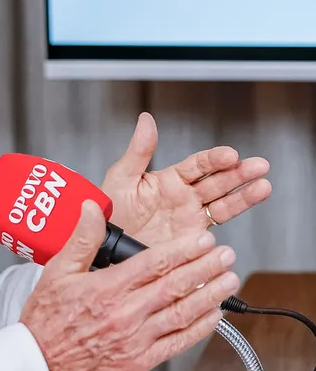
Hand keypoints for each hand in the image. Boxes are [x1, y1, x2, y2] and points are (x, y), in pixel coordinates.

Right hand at [20, 201, 238, 370]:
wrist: (40, 364)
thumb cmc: (46, 320)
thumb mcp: (56, 271)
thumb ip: (81, 239)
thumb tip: (93, 208)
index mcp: (106, 289)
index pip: (154, 264)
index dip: (183, 250)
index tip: (202, 240)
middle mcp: (125, 314)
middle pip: (175, 286)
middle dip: (205, 267)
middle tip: (226, 254)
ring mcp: (135, 340)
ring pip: (182, 313)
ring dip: (210, 295)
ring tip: (228, 280)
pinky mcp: (139, 361)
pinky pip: (177, 343)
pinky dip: (199, 329)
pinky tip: (213, 316)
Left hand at [100, 113, 271, 246]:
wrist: (106, 249)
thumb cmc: (109, 215)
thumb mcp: (120, 180)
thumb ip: (138, 151)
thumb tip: (145, 120)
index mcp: (168, 180)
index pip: (197, 165)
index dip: (214, 159)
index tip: (230, 154)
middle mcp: (183, 197)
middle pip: (217, 182)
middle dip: (239, 173)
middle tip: (258, 166)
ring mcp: (190, 218)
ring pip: (224, 203)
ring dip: (245, 194)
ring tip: (263, 185)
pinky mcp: (193, 239)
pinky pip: (216, 227)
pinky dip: (232, 221)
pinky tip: (244, 214)